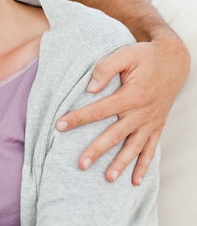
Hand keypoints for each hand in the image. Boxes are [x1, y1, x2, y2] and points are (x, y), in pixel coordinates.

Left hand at [56, 35, 188, 184]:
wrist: (174, 60)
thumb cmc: (145, 56)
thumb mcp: (125, 54)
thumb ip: (105, 68)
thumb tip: (90, 88)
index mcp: (131, 95)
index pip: (99, 110)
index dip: (78, 118)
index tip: (60, 125)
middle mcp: (142, 112)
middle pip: (115, 135)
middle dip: (97, 150)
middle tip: (81, 164)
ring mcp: (151, 121)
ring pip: (134, 147)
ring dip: (121, 164)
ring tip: (108, 178)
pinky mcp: (158, 125)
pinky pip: (151, 149)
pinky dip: (144, 165)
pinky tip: (135, 180)